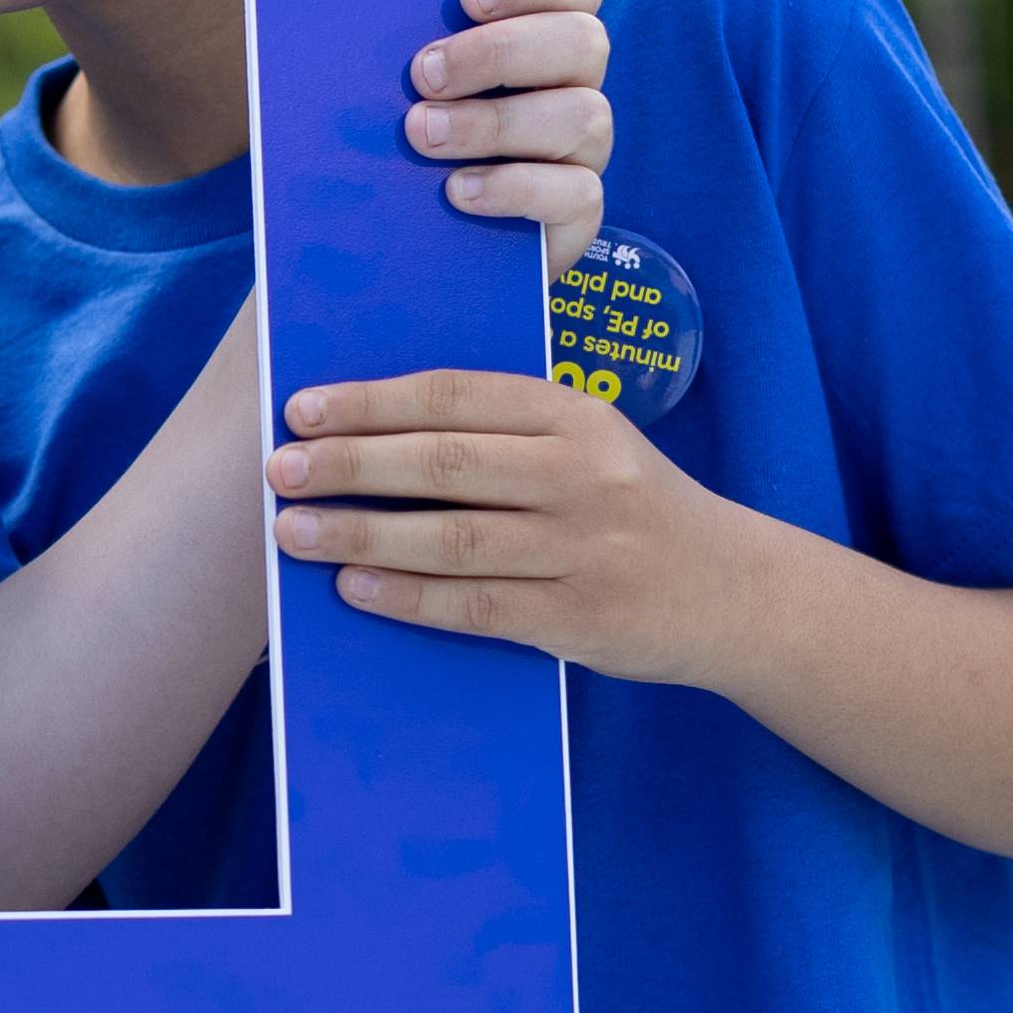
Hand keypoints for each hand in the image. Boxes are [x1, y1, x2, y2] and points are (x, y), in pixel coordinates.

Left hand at [266, 365, 736, 688]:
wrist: (733, 591)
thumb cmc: (632, 508)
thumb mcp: (588, 444)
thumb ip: (502, 432)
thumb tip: (371, 429)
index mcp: (574, 414)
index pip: (455, 396)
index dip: (371, 401)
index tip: (301, 409)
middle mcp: (581, 474)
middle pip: (444, 462)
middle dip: (350, 464)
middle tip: (278, 469)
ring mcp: (583, 548)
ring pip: (452, 537)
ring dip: (361, 533)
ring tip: (294, 531)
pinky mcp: (580, 616)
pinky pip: (476, 605)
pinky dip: (408, 596)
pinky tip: (354, 586)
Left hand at [402, 0, 607, 276]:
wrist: (405, 247)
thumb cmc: (403, 139)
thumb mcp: (407, 85)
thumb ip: (414, 45)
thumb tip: (368, 0)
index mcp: (543, 39)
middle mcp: (575, 88)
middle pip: (583, 42)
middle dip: (499, 52)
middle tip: (423, 75)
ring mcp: (583, 153)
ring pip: (585, 116)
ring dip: (495, 121)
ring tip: (422, 134)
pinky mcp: (577, 215)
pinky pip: (578, 193)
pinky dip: (514, 187)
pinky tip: (458, 190)